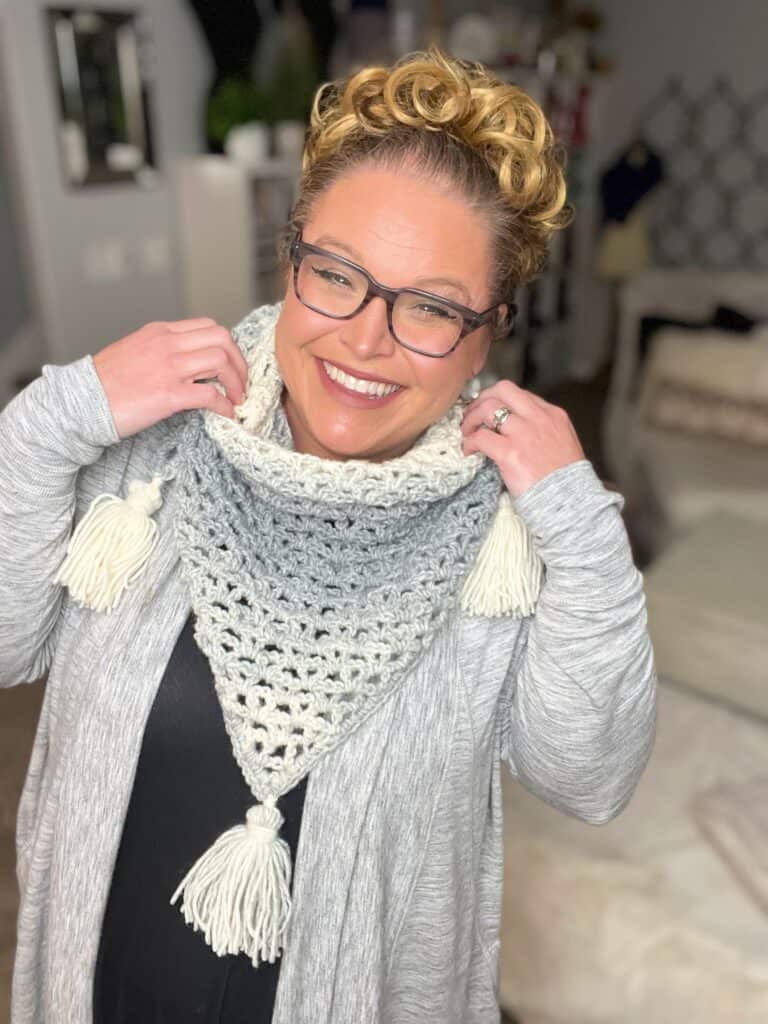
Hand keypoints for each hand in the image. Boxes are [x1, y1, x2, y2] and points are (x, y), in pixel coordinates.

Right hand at [92, 318, 249, 438]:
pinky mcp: (168, 394)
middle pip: (222, 339)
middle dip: (239, 362)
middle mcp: (167, 344)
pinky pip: (211, 395)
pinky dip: (225, 405)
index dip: (228, 346)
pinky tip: (227, 414)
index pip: (208, 326)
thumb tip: (189, 362)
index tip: (232, 365)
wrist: (79, 402)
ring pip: (221, 361)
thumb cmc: (104, 384)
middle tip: (241, 383)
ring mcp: (168, 368)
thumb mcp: (134, 351)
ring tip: (237, 399)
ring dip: (237, 382)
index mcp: (159, 332)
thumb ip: (161, 350)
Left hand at [460, 380, 585, 497]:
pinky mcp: (510, 453)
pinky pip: (481, 437)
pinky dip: (470, 442)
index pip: (520, 394)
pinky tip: (469, 451)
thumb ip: (543, 428)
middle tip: (472, 414)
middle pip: (502, 390)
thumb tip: (517, 426)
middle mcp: (538, 418)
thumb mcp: (563, 442)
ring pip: (487, 408)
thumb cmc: (566, 478)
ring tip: (467, 432)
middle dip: (482, 399)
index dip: (499, 399)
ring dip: (471, 418)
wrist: (570, 500)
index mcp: (553, 414)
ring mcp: (523, 434)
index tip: (489, 410)